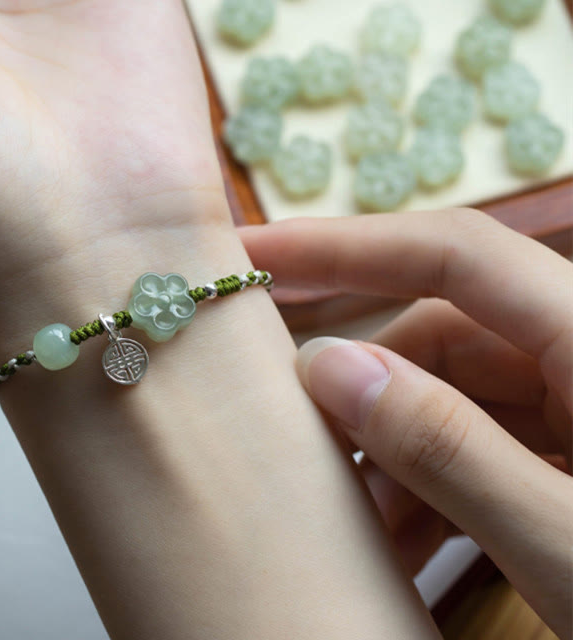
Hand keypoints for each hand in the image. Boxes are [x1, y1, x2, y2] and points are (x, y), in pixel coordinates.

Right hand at [240, 209, 572, 637]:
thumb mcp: (572, 549)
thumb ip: (448, 450)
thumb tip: (328, 367)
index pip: (453, 254)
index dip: (346, 243)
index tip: (252, 250)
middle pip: (443, 332)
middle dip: (363, 388)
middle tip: (293, 443)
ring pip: (454, 393)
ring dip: (391, 453)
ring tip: (351, 526)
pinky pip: (482, 441)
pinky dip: (431, 485)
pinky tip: (401, 545)